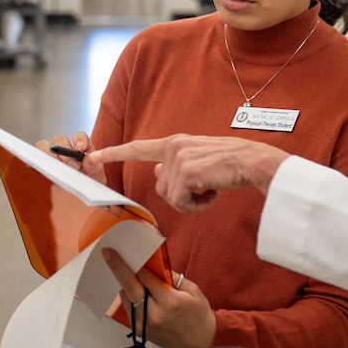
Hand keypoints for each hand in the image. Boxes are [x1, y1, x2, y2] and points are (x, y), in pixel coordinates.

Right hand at [35, 132, 106, 184]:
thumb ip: (95, 167)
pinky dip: (36, 161)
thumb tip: (89, 159)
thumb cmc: (91, 182)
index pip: (79, 135)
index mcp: (82, 147)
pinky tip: (42, 169)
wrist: (82, 194)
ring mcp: (54, 156)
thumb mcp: (97, 176)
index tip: (80, 149)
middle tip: (70, 165)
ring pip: (44, 145)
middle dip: (63, 150)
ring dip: (48, 154)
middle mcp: (67, 148)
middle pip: (59, 139)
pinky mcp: (45, 165)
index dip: (78, 139)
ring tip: (56, 167)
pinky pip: (36, 158)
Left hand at [87, 135, 289, 212]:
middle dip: (181, 196)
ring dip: (191, 202)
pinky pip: (181, 202)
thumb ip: (176, 163)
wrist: (252, 161)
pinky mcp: (187, 173)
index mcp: (175, 142)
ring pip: (170, 197)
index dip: (115, 152)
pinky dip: (196, 206)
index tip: (94, 155)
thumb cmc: (231, 162)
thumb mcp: (199, 158)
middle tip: (204, 191)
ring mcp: (179, 159)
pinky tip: (211, 196)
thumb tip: (157, 171)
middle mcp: (174, 147)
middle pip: (161, 186)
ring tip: (210, 191)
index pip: (139, 147)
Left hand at [103, 248, 214, 347]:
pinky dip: (129, 297)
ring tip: (122, 270)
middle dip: (118, 269)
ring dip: (123, 284)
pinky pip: (129, 310)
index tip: (123, 253)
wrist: (200, 342)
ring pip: (126, 299)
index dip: (134, 264)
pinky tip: (132, 289)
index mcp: (170, 302)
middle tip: (108, 255)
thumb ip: (171, 277)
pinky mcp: (140, 332)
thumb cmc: (198, 315)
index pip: (145, 278)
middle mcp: (154, 315)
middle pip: (130, 288)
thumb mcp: (192, 290)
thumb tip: (153, 265)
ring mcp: (145, 326)